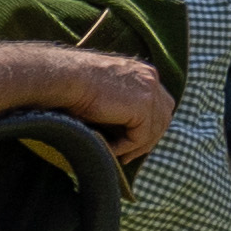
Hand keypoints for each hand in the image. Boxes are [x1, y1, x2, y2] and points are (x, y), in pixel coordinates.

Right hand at [60, 49, 172, 166]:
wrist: (67, 78)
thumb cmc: (76, 85)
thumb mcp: (107, 93)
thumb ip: (123, 104)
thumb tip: (128, 131)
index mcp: (144, 72)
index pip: (159, 104)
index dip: (150, 126)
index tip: (133, 142)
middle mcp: (151, 78)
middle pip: (163, 117)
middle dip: (149, 138)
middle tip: (130, 154)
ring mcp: (150, 91)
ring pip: (154, 130)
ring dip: (137, 147)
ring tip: (121, 157)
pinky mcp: (143, 106)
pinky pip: (140, 137)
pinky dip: (126, 147)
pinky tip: (111, 149)